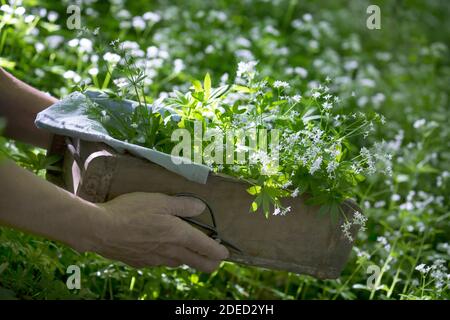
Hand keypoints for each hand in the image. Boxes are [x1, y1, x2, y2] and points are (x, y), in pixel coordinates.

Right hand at [93, 192, 228, 271]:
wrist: (100, 229)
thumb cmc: (131, 211)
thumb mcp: (160, 200)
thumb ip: (183, 205)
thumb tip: (201, 207)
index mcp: (180, 236)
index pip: (208, 249)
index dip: (220, 252)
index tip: (225, 252)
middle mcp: (171, 252)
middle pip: (199, 264)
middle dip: (211, 262)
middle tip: (215, 257)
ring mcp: (156, 260)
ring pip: (179, 263)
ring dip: (188, 258)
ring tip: (187, 248)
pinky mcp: (141, 263)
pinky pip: (161, 263)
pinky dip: (167, 257)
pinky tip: (160, 248)